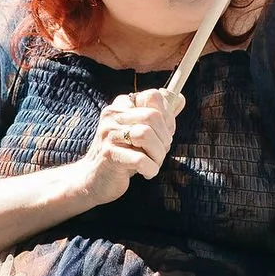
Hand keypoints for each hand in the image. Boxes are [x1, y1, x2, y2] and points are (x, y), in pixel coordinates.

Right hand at [76, 88, 181, 206]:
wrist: (93, 179)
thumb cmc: (122, 154)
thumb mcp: (141, 131)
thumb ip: (160, 116)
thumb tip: (181, 99)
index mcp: (122, 105)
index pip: (153, 96)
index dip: (167, 116)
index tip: (165, 133)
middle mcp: (112, 115)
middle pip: (152, 116)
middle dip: (165, 138)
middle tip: (161, 152)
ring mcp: (108, 134)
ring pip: (146, 135)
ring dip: (158, 154)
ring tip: (154, 163)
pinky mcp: (109, 155)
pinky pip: (140, 159)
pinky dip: (151, 169)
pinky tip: (146, 173)